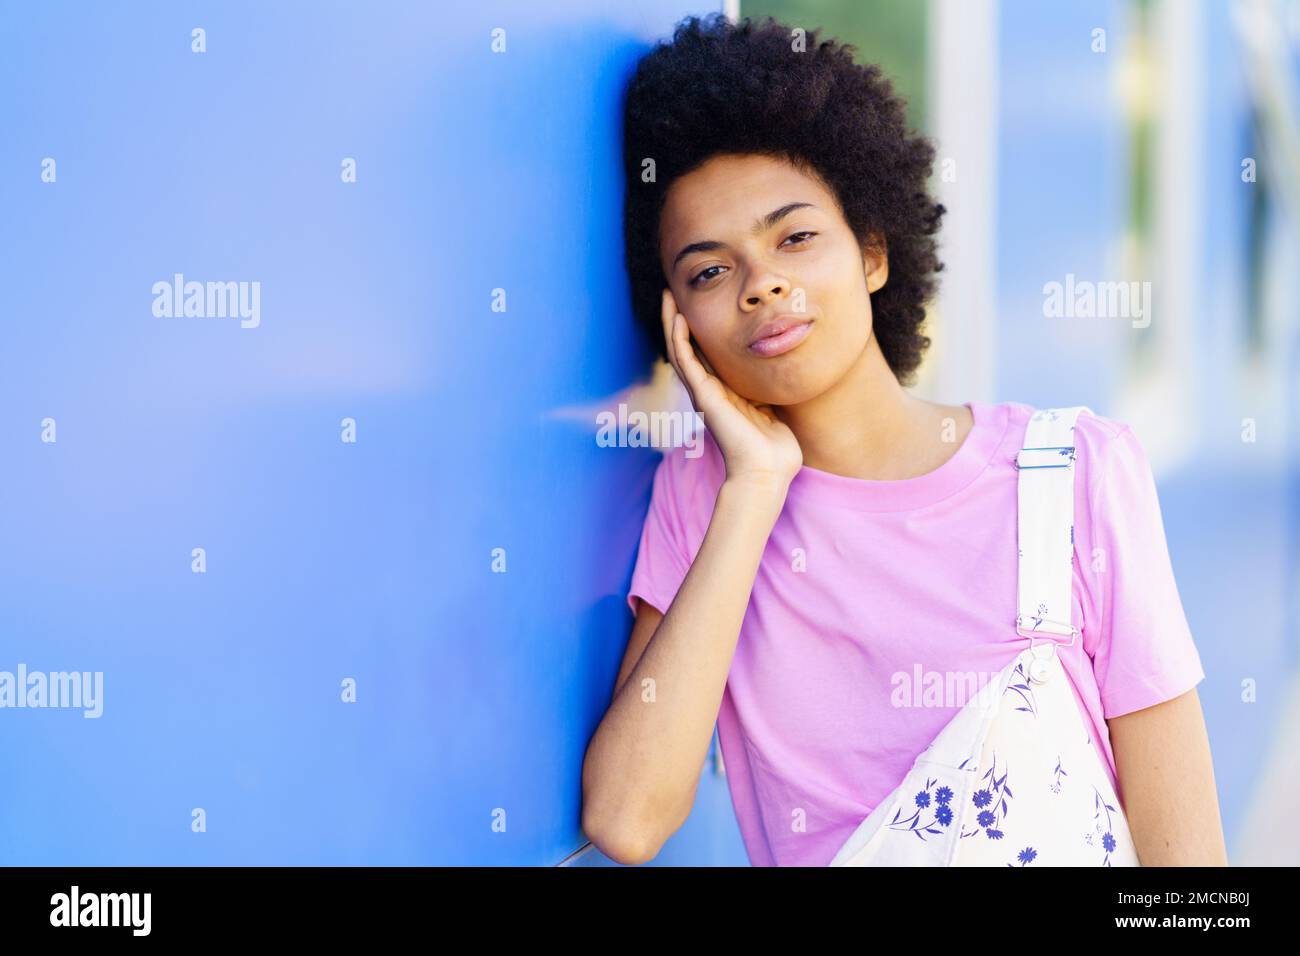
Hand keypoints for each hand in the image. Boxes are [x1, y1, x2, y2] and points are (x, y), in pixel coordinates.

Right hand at [660, 288, 802, 491]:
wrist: (766, 472)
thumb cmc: (774, 449)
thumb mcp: (773, 408)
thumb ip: (769, 389)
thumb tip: (783, 371)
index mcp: (726, 392)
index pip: (707, 354)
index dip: (700, 329)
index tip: (700, 304)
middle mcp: (711, 390)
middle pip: (688, 347)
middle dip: (680, 319)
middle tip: (674, 292)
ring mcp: (705, 393)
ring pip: (680, 350)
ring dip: (672, 322)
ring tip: (668, 296)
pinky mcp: (704, 397)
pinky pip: (686, 362)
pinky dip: (680, 339)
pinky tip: (677, 318)